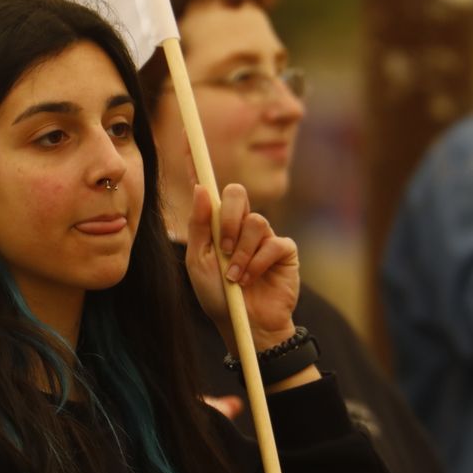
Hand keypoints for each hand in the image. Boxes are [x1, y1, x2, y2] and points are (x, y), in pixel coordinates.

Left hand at [184, 183, 298, 352]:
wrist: (245, 326)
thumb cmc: (219, 297)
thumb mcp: (199, 263)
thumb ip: (199, 226)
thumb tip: (201, 188)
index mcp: (218, 225)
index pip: (211, 191)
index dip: (199, 167)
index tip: (187, 146)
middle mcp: (242, 225)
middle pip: (236, 194)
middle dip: (228, 218)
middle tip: (222, 246)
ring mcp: (265, 236)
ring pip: (256, 222)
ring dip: (241, 253)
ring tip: (235, 277)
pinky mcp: (285, 251)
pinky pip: (273, 244)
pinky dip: (257, 263)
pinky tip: (250, 280)